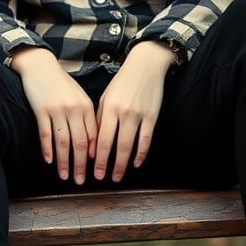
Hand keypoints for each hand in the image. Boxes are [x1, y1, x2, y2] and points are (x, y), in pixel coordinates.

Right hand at [10, 45, 96, 183]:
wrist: (41, 66)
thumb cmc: (61, 83)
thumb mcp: (78, 97)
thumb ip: (86, 116)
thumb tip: (91, 141)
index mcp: (86, 106)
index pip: (93, 136)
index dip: (94, 156)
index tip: (94, 170)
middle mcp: (74, 109)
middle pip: (80, 143)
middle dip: (81, 165)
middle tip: (80, 180)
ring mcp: (57, 110)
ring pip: (63, 142)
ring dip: (64, 162)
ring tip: (64, 176)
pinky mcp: (41, 110)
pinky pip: (45, 134)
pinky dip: (47, 149)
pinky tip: (49, 160)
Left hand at [93, 40, 173, 181]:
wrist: (145, 66)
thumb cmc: (122, 83)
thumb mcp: (105, 98)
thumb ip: (99, 119)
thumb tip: (94, 143)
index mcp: (108, 108)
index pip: (101, 139)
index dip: (97, 157)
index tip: (93, 170)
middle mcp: (123, 113)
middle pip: (115, 145)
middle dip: (108, 164)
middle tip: (103, 178)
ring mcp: (138, 115)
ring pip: (130, 145)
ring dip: (124, 164)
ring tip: (118, 176)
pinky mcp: (152, 116)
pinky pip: (146, 139)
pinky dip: (141, 153)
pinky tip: (137, 163)